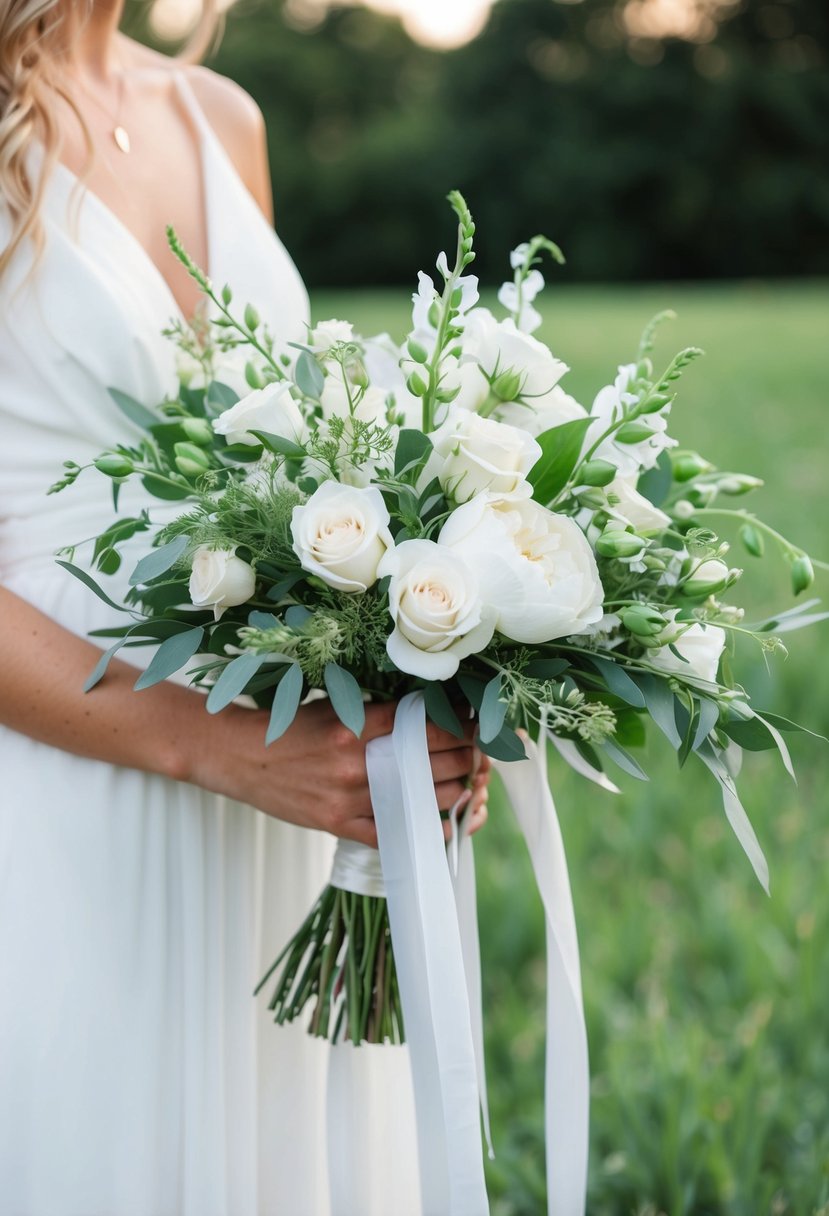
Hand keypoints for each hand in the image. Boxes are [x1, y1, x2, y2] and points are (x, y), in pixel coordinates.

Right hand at [193, 697, 490, 847]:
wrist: (240, 756)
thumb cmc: (288, 727)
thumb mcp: (334, 706)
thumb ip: (377, 711)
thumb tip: (428, 709)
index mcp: (356, 725)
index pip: (426, 726)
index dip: (461, 726)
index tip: (476, 724)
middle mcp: (355, 762)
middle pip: (431, 763)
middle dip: (465, 758)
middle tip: (478, 753)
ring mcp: (346, 797)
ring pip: (419, 800)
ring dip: (452, 792)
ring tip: (466, 784)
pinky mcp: (335, 824)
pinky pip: (389, 835)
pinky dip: (420, 832)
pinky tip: (440, 826)